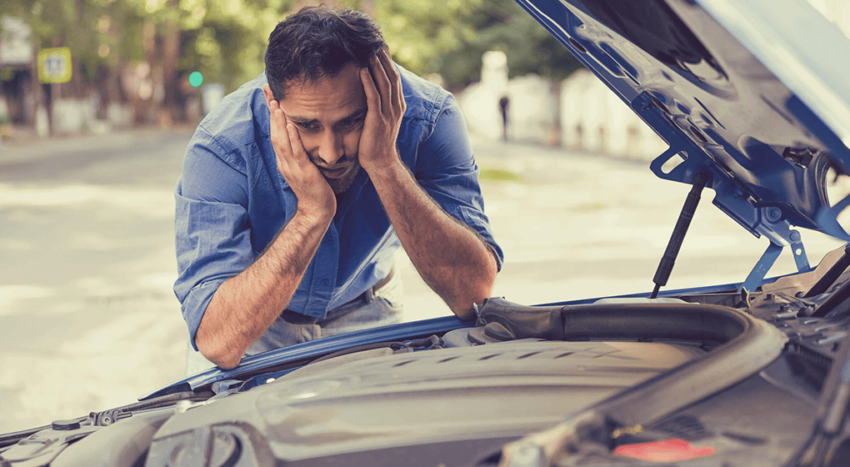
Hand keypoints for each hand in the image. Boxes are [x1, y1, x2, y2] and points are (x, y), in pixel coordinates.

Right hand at [263, 85, 335, 220]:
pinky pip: (295, 152)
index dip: (271, 114)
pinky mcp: (303, 172)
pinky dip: (291, 137)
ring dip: (278, 122)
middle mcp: (284, 161)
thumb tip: (301, 137)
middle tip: (268, 91)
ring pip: (281, 141)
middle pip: (273, 133)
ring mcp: (292, 167)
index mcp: (284, 160)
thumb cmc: (315, 189)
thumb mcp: (305, 167)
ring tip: (276, 104)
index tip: (270, 95)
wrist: (318, 211)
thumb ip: (301, 152)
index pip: (275, 133)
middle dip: (270, 112)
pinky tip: (289, 125)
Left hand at [358, 49, 406, 174]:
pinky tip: (362, 71)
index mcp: (397, 106)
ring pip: (384, 84)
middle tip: (375, 44)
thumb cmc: (376, 142)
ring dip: (376, 67)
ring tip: (369, 52)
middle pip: (391, 77)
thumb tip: (370, 92)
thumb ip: (379, 105)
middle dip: (383, 60)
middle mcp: (395, 107)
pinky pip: (373, 97)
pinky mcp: (378, 119)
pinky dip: (368, 82)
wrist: (381, 162)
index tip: (380, 48)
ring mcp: (388, 113)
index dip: (388, 63)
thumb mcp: (381, 120)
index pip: (394, 79)